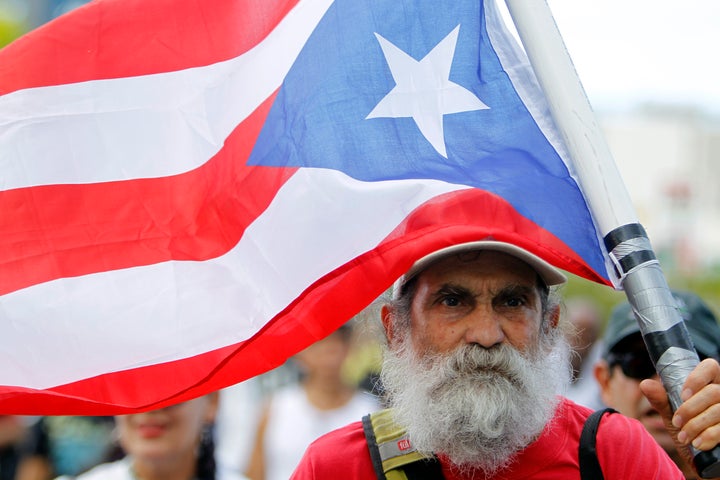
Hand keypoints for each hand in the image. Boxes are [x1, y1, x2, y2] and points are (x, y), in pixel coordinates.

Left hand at [641, 358, 719, 476]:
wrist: (702, 462)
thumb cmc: (688, 432)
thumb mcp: (672, 415)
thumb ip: (661, 400)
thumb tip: (645, 384)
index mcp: (710, 385)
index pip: (711, 367)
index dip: (697, 378)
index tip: (683, 395)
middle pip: (713, 392)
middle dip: (690, 408)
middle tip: (676, 421)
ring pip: (719, 410)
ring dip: (696, 425)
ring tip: (683, 437)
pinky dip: (708, 436)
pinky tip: (697, 444)